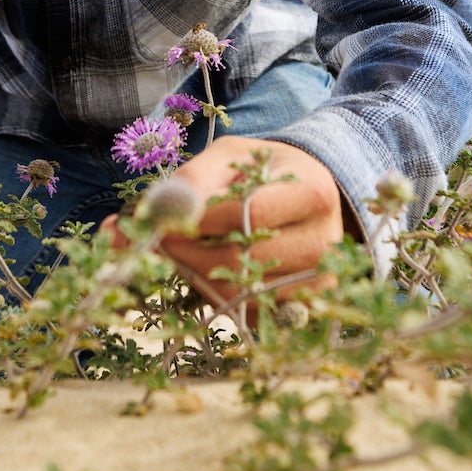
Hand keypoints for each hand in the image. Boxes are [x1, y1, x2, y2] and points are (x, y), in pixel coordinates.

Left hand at [101, 134, 344, 305]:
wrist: (305, 195)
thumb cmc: (263, 172)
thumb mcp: (229, 158)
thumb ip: (190, 181)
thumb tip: (146, 218)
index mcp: (314, 192)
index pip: (250, 214)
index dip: (200, 222)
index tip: (166, 221)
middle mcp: (326, 242)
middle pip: (245, 260)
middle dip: (191, 253)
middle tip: (164, 242)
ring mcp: (319, 281)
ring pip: (242, 293)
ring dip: (200, 277)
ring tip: (188, 253)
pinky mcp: (304, 308)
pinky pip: (248, 313)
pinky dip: (219, 295)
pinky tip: (212, 272)